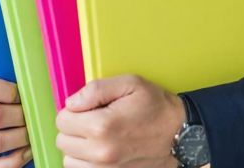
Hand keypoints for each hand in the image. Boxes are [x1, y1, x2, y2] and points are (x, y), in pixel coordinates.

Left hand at [55, 74, 185, 167]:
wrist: (180, 135)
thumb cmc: (157, 107)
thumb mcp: (131, 84)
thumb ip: (96, 89)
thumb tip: (71, 103)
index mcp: (102, 126)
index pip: (62, 120)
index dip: (73, 111)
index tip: (88, 108)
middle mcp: (101, 152)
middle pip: (62, 141)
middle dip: (74, 128)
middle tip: (93, 120)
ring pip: (69, 160)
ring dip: (77, 148)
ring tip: (97, 137)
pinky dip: (86, 162)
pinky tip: (100, 151)